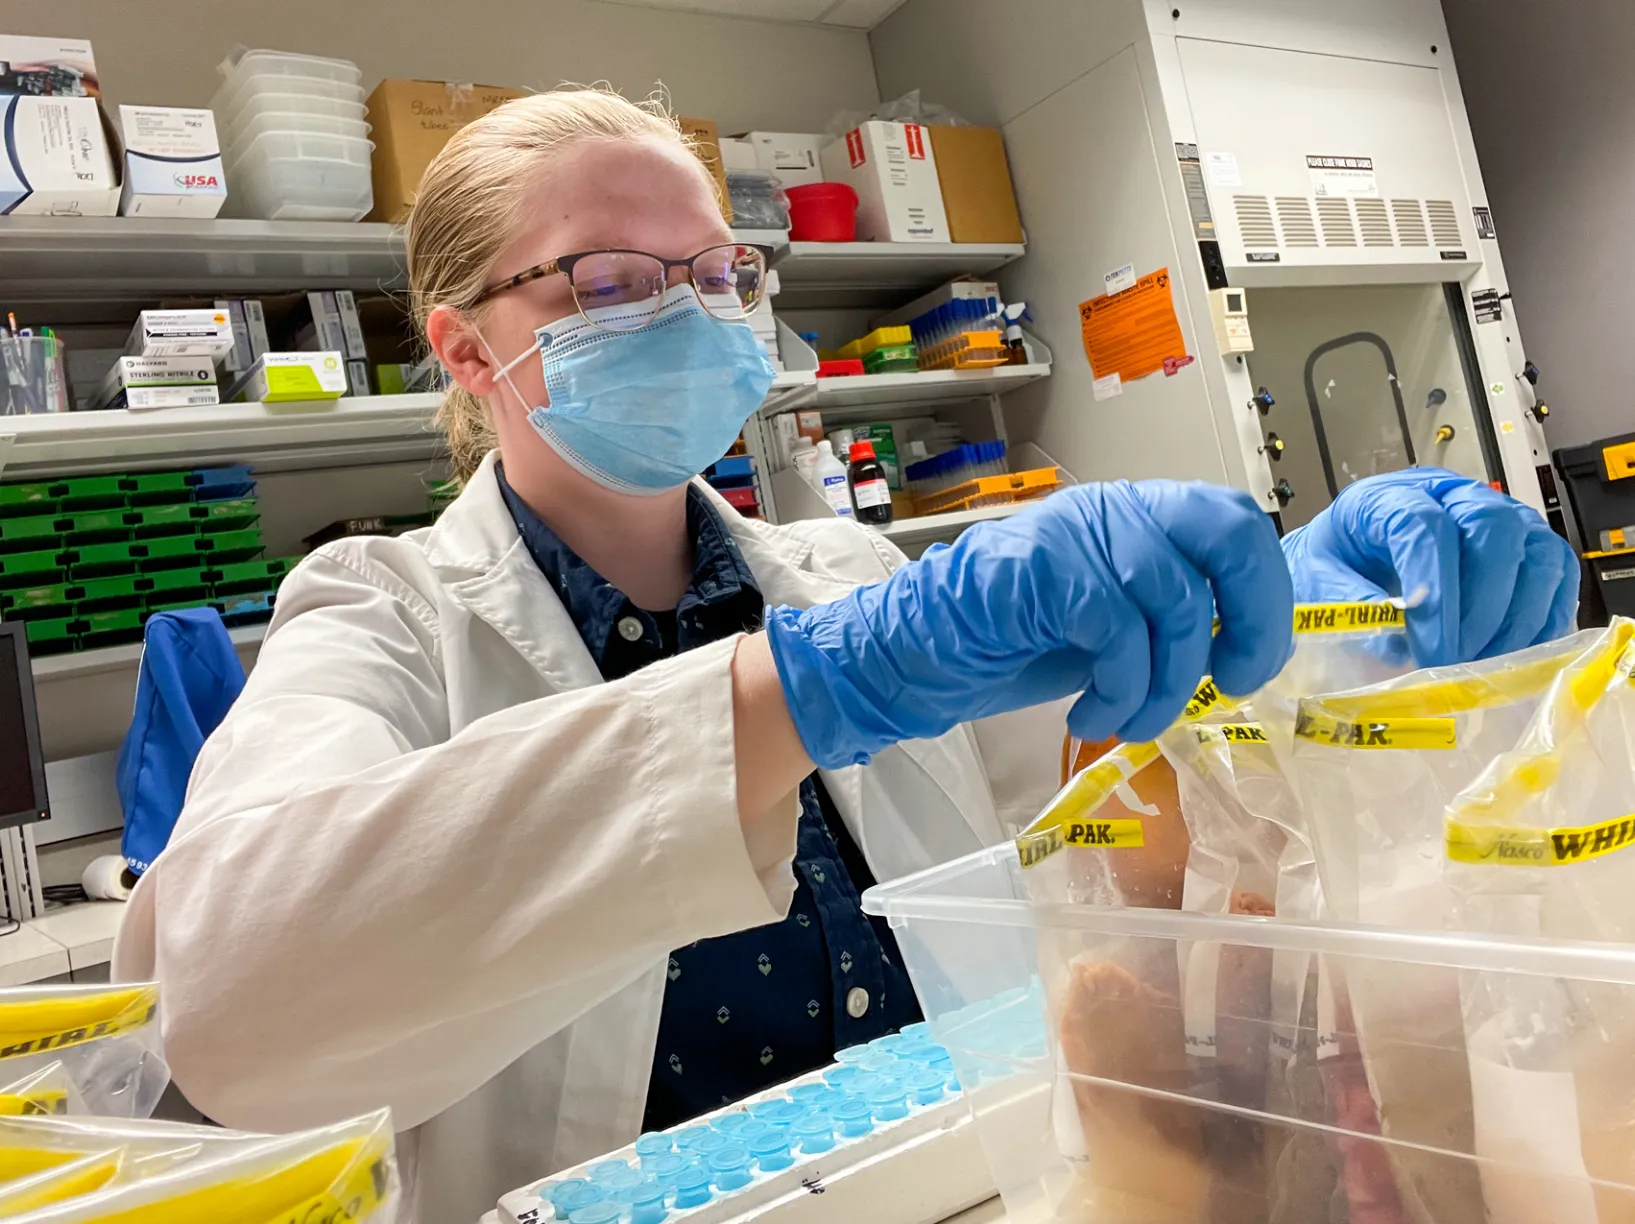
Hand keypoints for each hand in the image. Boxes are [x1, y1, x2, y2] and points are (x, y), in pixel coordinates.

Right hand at [764, 481, 1292, 768]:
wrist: (918, 650)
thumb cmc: (1014, 642)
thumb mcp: (1111, 627)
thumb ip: (1171, 619)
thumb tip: (1244, 649)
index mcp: (1142, 516)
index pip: (1237, 525)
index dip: (1266, 596)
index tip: (1249, 665)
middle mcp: (1117, 510)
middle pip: (1228, 534)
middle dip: (1248, 620)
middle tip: (1226, 683)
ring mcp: (1078, 534)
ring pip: (1174, 601)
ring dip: (1166, 684)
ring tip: (1132, 721)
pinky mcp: (1045, 570)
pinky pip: (1118, 631)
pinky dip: (1120, 689)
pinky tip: (1092, 712)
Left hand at [1281, 467, 1577, 666]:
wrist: (1348, 560)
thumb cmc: (1334, 569)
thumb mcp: (1316, 584)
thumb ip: (1351, 607)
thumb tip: (1398, 644)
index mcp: (1387, 498)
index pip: (1424, 526)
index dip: (1434, 590)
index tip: (1431, 650)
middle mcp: (1451, 495)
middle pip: (1494, 527)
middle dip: (1482, 605)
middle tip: (1459, 661)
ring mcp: (1498, 517)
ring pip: (1537, 552)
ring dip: (1518, 618)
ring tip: (1484, 666)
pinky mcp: (1527, 547)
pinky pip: (1558, 576)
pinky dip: (1544, 620)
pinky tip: (1514, 657)